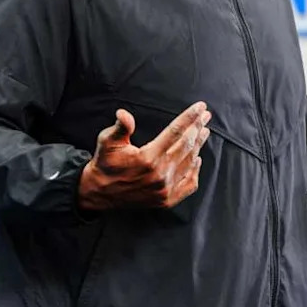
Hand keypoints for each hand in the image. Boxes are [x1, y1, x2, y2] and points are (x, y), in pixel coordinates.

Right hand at [78, 102, 211, 209]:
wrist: (100, 192)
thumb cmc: (106, 163)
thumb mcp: (107, 142)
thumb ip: (120, 127)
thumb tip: (123, 114)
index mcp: (148, 158)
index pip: (176, 131)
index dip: (190, 117)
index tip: (201, 107)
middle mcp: (160, 174)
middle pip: (187, 145)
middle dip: (198, 127)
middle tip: (206, 116)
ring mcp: (165, 189)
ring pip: (190, 162)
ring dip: (199, 145)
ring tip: (204, 131)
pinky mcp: (166, 200)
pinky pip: (189, 184)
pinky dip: (195, 170)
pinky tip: (197, 159)